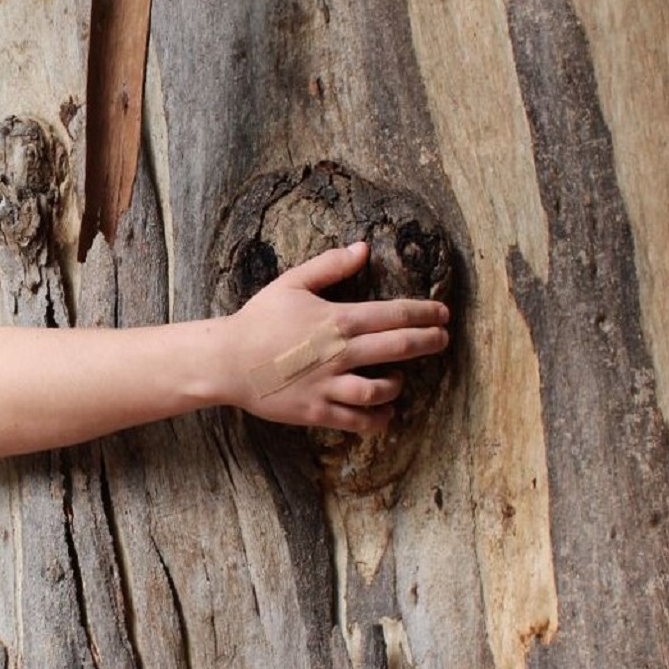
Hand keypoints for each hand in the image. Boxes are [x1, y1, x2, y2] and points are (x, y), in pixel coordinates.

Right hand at [225, 242, 449, 432]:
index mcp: (338, 319)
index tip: (442, 314)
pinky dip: (378, 418)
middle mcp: (340, 353)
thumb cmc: (258, 320)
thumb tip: (363, 248)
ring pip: (382, 389)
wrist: (226, 361)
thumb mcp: (291, 283)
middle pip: (400, 347)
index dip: (425, 313)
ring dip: (398, 384)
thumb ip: (330, 265)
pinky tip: (384, 412)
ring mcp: (329, 385)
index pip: (396, 314)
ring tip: (400, 380)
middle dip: (429, 342)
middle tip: (442, 340)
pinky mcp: (317, 410)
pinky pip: (358, 420)